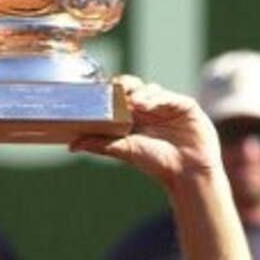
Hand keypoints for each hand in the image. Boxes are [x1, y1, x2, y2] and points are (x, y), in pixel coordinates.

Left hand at [70, 76, 222, 188]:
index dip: (111, 91)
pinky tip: (146, 105)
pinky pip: (168, 96)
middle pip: (134, 86)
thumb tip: (72, 145)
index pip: (120, 96)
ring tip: (133, 104)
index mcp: (135, 117)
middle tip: (115, 89)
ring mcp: (168, 106)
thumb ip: (99, 144)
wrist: (187, 174)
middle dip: (124, 85)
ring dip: (140, 94)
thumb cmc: (157, 164)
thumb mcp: (124, 151)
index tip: (100, 90)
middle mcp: (151, 108)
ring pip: (150, 89)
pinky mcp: (185, 105)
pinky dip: (156, 98)